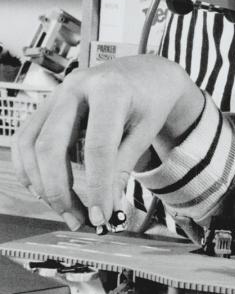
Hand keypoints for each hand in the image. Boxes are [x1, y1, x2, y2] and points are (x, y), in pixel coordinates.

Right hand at [11, 55, 203, 230]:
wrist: (146, 74)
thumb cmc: (150, 100)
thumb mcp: (146, 131)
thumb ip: (122, 167)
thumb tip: (106, 209)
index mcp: (109, 89)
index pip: (97, 146)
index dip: (96, 186)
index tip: (100, 216)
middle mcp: (76, 87)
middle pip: (50, 145)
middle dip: (59, 190)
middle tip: (78, 219)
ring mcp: (57, 94)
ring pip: (29, 144)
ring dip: (41, 184)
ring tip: (66, 209)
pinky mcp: (47, 104)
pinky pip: (24, 139)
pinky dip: (29, 168)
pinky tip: (46, 189)